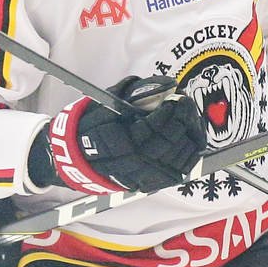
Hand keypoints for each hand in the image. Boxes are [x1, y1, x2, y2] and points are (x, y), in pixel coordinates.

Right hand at [34, 76, 207, 193]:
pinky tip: (190, 139)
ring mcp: (144, 175)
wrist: (78, 159)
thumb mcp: (105, 105)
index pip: (154, 126)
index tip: (174, 99)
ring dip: (189, 136)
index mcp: (121, 142)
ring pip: (178, 157)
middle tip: (186, 104)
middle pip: (169, 141)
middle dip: (182, 120)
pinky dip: (188, 155)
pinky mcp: (151, 183)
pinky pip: (179, 171)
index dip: (168, 111)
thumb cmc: (91, 129)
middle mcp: (134, 162)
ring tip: (189, 119)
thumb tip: (163, 83)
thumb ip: (131, 92)